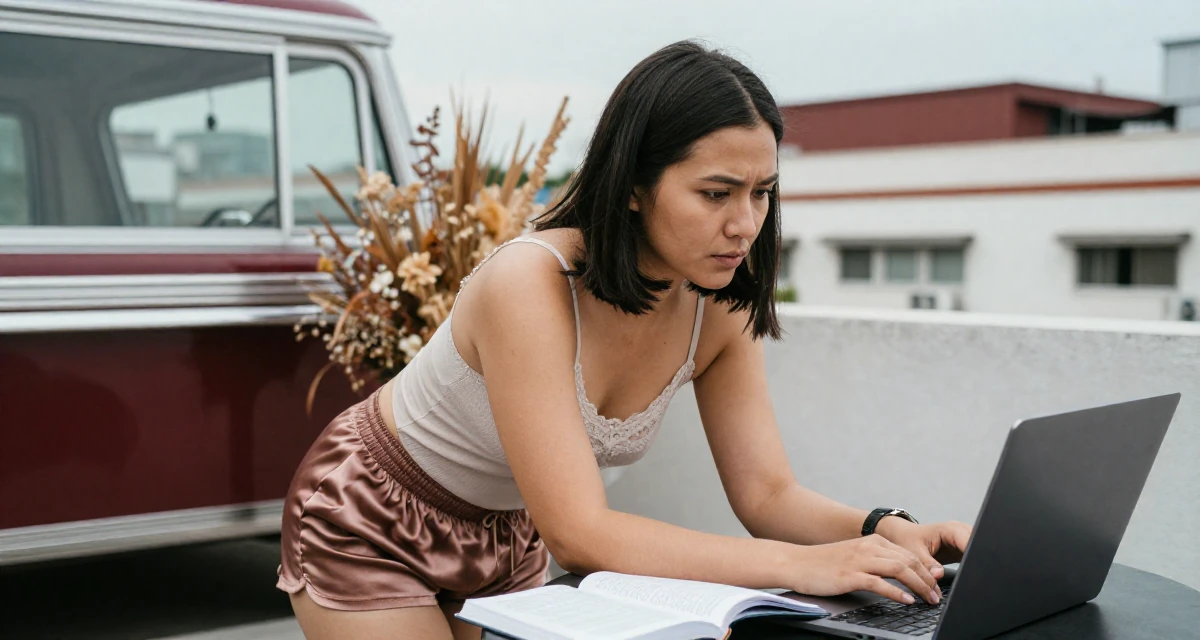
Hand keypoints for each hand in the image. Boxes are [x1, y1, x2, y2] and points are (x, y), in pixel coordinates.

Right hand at [788, 534, 943, 604]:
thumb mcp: (854, 557)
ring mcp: (860, 561)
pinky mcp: (850, 575)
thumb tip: (898, 575)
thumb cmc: (823, 563)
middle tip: (937, 595)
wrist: (796, 562)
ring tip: (929, 599)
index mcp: (872, 542)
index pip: (908, 554)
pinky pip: (880, 583)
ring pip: (900, 569)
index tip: (935, 584)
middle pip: (909, 560)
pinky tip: (906, 600)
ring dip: (919, 585)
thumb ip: (875, 561)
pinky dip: (897, 593)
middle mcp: (869, 548)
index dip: (926, 570)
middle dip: (927, 579)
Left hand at [876, 518, 972, 579]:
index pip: (969, 541)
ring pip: (977, 550)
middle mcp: (960, 532)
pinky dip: (971, 564)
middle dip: (976, 559)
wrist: (904, 536)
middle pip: (978, 545)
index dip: (973, 554)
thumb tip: (938, 574)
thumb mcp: (914, 552)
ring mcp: (963, 540)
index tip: (973, 568)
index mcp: (949, 529)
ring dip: (975, 562)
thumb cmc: (908, 539)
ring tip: (970, 575)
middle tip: (972, 575)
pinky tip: (968, 573)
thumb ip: (927, 564)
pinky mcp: (963, 549)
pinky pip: (972, 556)